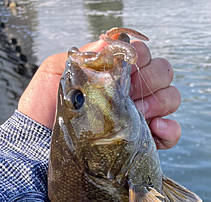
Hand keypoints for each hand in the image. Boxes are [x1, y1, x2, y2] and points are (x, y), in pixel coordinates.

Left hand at [18, 38, 180, 149]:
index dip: (140, 55)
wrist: (39, 148)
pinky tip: (154, 129)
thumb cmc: (43, 112)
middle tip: (131, 94)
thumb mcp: (56, 73)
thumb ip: (85, 55)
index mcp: (113, 75)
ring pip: (171, 97)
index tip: (127, 67)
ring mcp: (138, 117)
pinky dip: (169, 129)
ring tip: (138, 114)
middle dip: (152, 78)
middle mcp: (129, 93)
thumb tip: (108, 43)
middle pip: (162, 72)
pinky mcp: (144, 143)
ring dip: (160, 101)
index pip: (141, 53)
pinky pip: (172, 132)